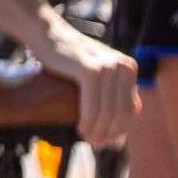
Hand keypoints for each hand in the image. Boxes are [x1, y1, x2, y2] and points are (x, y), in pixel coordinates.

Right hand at [37, 30, 140, 148]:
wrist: (46, 34)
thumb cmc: (66, 57)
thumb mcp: (97, 70)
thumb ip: (113, 89)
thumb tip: (131, 118)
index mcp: (128, 68)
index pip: (130, 109)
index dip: (119, 130)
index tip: (104, 142)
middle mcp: (123, 67)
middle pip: (121, 113)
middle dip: (109, 134)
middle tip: (94, 144)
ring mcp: (108, 68)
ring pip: (108, 112)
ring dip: (98, 131)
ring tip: (86, 138)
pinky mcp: (91, 71)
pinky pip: (93, 105)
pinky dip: (88, 121)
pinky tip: (81, 129)